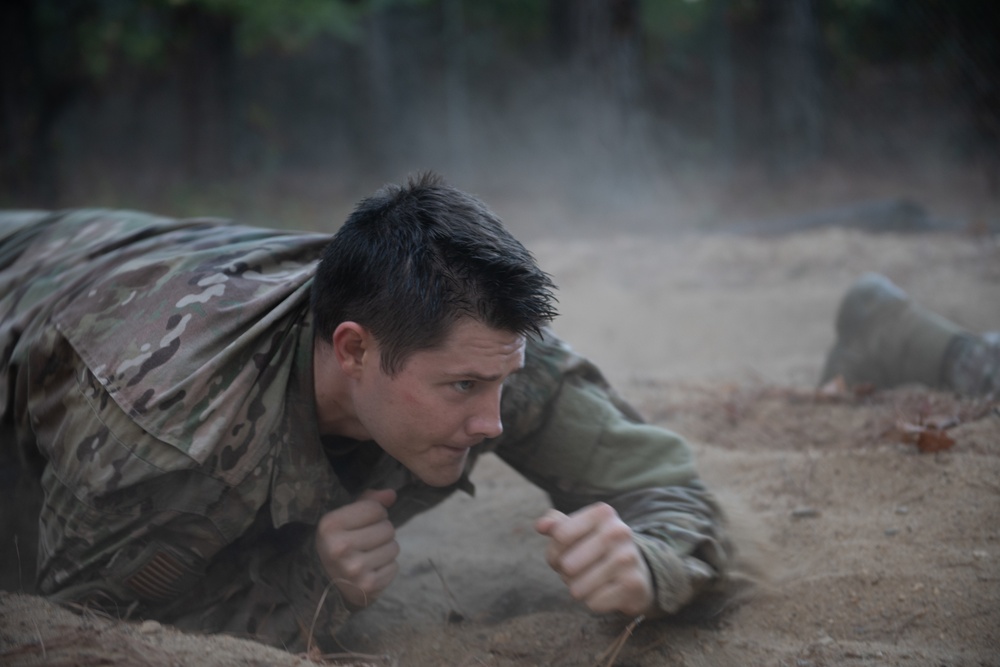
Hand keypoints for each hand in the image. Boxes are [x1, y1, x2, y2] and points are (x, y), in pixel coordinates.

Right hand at [315, 489, 398, 608]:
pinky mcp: (368, 586)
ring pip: (394, 547)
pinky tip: (371, 569)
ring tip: (369, 554)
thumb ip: (368, 501)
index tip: (364, 522)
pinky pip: (394, 566)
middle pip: (387, 528)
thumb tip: (392, 493)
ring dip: (386, 549)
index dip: (375, 513)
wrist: (325, 583)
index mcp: (330, 525)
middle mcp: (340, 548)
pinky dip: (386, 567)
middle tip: (367, 541)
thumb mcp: (344, 518)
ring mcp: (354, 569)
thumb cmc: (338, 542)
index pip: (375, 509)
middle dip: (381, 532)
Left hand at [535, 502, 653, 616]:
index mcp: (603, 512)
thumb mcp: (578, 530)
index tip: (565, 552)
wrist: (637, 572)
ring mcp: (628, 558)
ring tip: (591, 580)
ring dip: (578, 589)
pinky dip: (594, 601)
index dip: (555, 550)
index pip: (560, 535)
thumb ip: (555, 524)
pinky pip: (593, 602)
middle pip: (567, 564)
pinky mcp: (633, 585)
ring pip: (578, 587)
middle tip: (577, 570)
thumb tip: (540, 526)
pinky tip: (606, 591)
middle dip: (565, 573)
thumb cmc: (597, 548)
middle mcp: (619, 531)